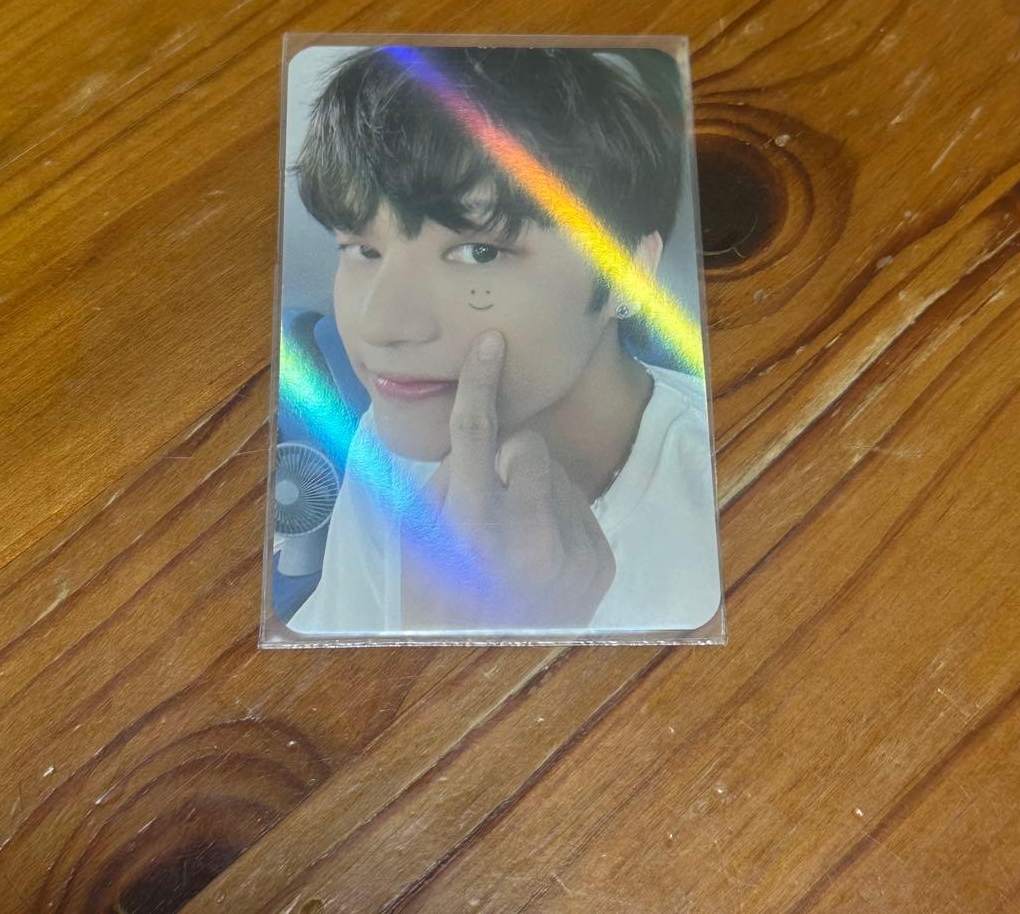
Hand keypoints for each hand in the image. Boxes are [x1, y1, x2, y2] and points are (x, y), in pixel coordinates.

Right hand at [399, 331, 615, 630]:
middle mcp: (529, 535)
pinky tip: (540, 554)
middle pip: (527, 446)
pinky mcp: (601, 564)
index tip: (492, 345)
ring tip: (515, 537)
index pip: (475, 434)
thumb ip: (447, 482)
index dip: (479, 383)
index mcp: (471, 527)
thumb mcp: (418, 543)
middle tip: (492, 496)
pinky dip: (559, 518)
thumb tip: (479, 442)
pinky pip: (581, 508)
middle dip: (508, 458)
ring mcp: (573, 551)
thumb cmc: (439, 604)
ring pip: (558, 474)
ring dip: (534, 489)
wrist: (485, 674)